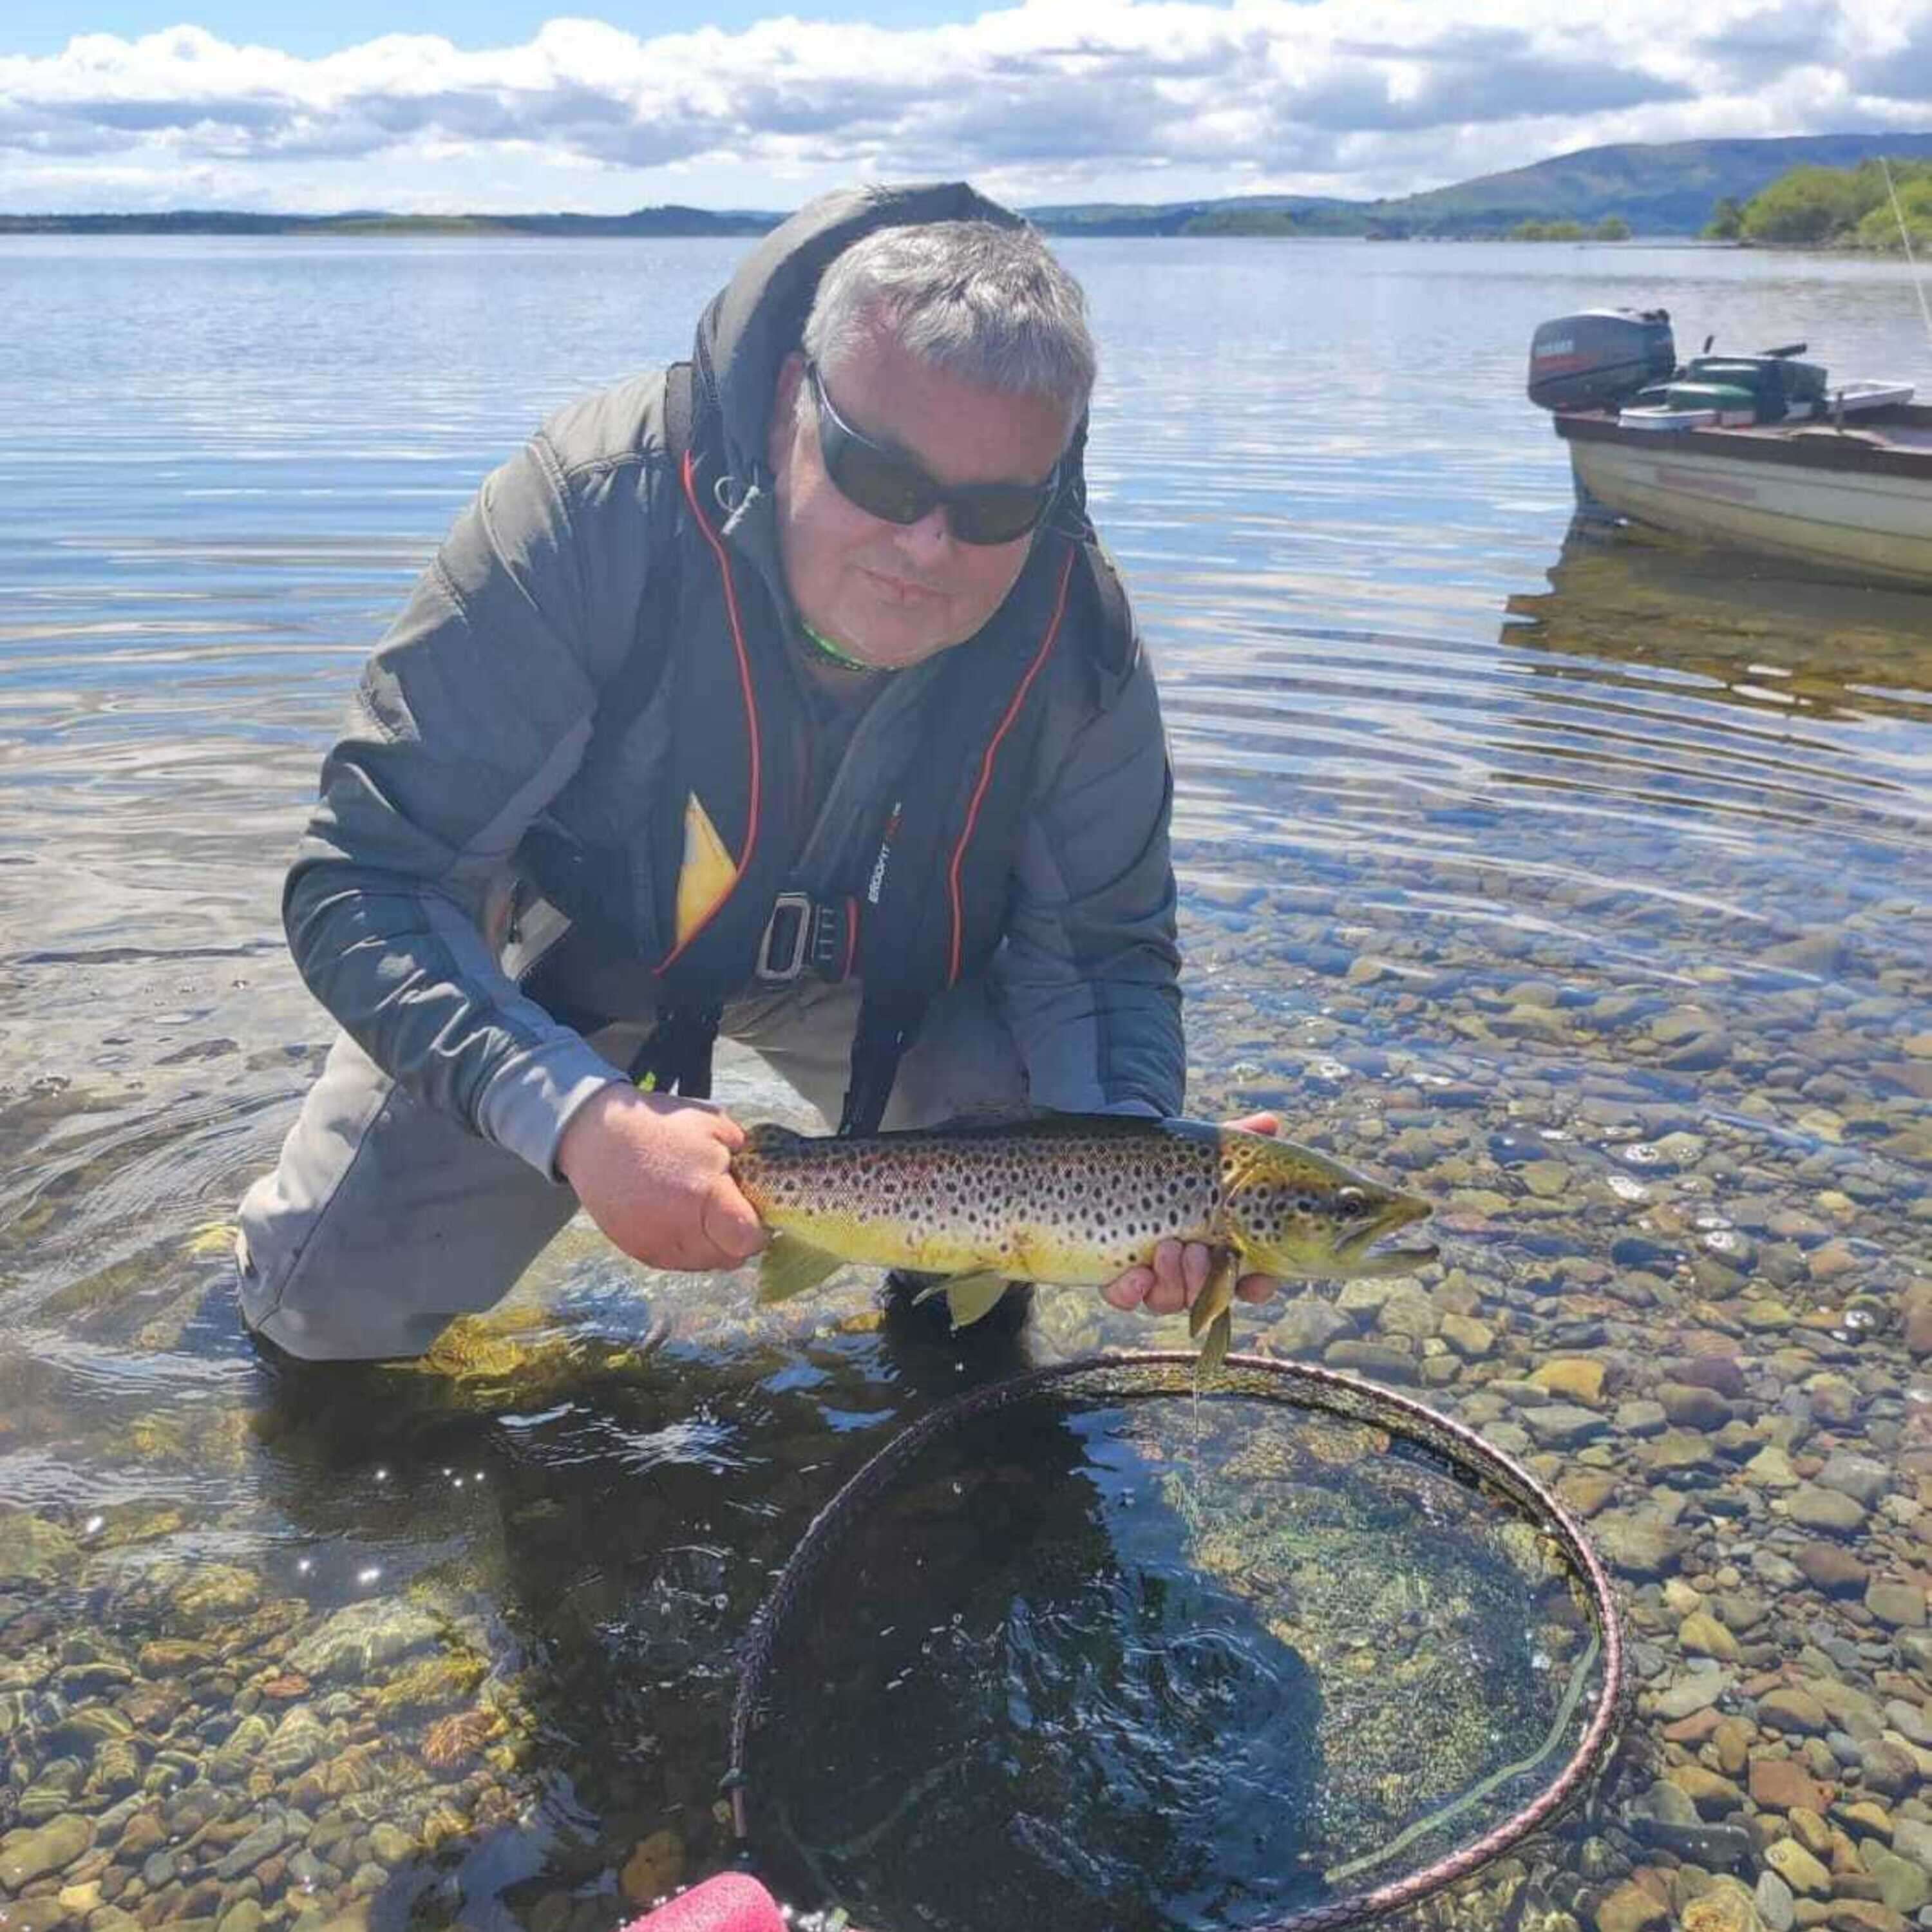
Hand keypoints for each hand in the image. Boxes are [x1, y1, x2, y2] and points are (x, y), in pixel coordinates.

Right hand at [556, 1083, 765, 1271]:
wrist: (597, 1136)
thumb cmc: (661, 1126)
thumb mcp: (714, 1125)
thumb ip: (745, 1155)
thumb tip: (765, 1181)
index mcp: (703, 1194)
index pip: (746, 1240)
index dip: (758, 1231)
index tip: (758, 1216)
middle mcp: (679, 1228)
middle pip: (728, 1258)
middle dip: (738, 1239)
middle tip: (733, 1213)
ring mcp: (656, 1243)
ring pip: (704, 1264)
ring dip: (713, 1247)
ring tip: (706, 1216)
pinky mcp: (638, 1250)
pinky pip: (677, 1263)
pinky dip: (687, 1249)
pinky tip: (683, 1221)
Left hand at [1101, 1112, 1284, 1314]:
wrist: (1125, 1158)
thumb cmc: (1180, 1161)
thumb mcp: (1209, 1151)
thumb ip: (1239, 1139)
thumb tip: (1270, 1122)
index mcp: (1225, 1248)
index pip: (1251, 1281)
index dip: (1258, 1285)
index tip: (1257, 1277)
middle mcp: (1193, 1270)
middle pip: (1208, 1295)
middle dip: (1205, 1278)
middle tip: (1198, 1250)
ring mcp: (1156, 1276)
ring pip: (1170, 1300)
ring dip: (1173, 1282)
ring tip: (1168, 1248)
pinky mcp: (1120, 1276)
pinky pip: (1125, 1298)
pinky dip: (1130, 1292)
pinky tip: (1135, 1274)